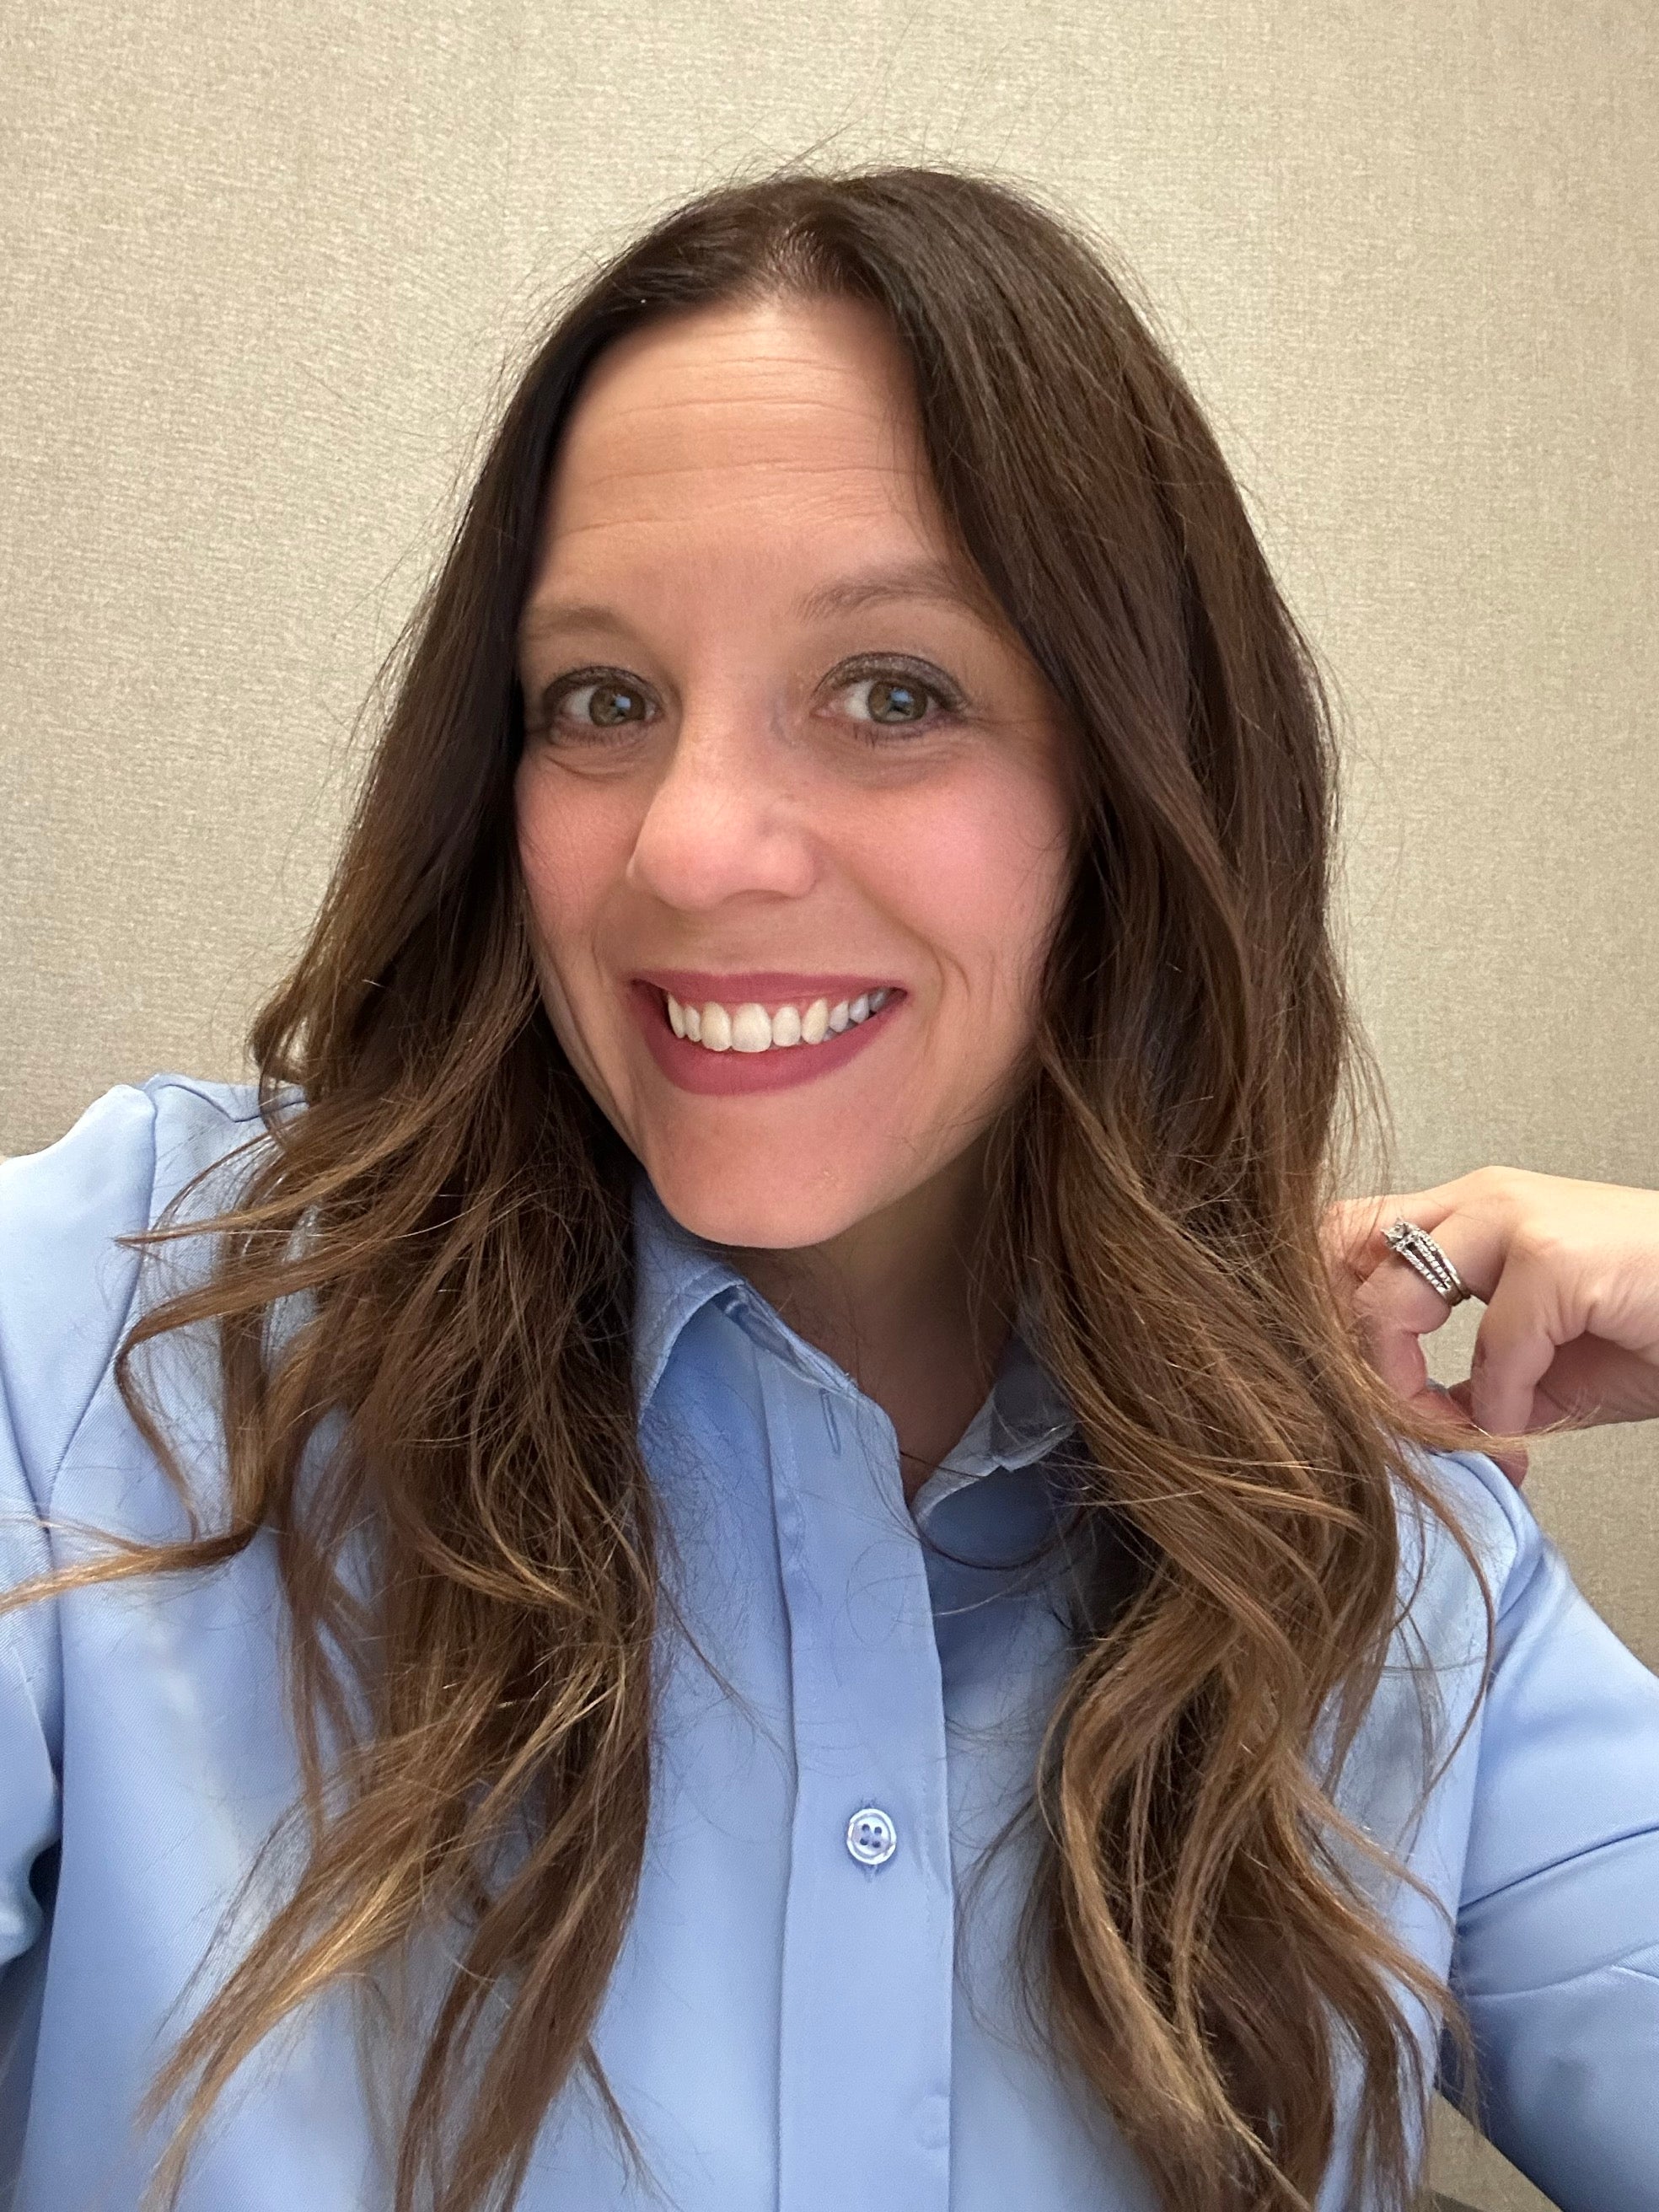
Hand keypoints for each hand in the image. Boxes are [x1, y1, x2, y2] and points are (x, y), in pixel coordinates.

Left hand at [1324, 1168, 1658, 1482]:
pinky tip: (1529, 1424)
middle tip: (1386, 1414)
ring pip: (1391, 1296)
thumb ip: (1461, 1384)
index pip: (1341, 1236)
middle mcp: (1478, 1200)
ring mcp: (1516, 1217)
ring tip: (1454, 1431)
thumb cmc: (1652, 1326)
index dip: (1318, 1308)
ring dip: (1404, 1385)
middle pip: (1340, 1251)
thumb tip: (1405, 1435)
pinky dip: (1504, 1406)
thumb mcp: (1533, 1363)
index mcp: (1462, 1215)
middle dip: (1346, 1348)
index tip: (1339, 1386)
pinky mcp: (1560, 1255)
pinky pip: (1492, 1350)